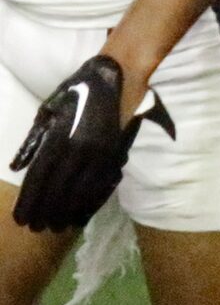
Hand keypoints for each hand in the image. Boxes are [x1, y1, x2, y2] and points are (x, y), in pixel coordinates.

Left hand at [10, 57, 157, 234]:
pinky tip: (81, 214)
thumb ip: (33, 139)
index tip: (21, 218)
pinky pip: (101, 184)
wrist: (119, 75)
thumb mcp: (49, 109)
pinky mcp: (117, 153)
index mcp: (61, 137)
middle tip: (36, 229)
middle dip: (46, 211)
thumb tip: (16, 166)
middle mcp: (81, 150)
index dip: (30, 200)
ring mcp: (102, 153)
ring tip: (56, 227)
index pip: (40, 177)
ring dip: (67, 211)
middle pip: (59, 189)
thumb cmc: (78, 89)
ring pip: (82, 190)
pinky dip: (89, 202)